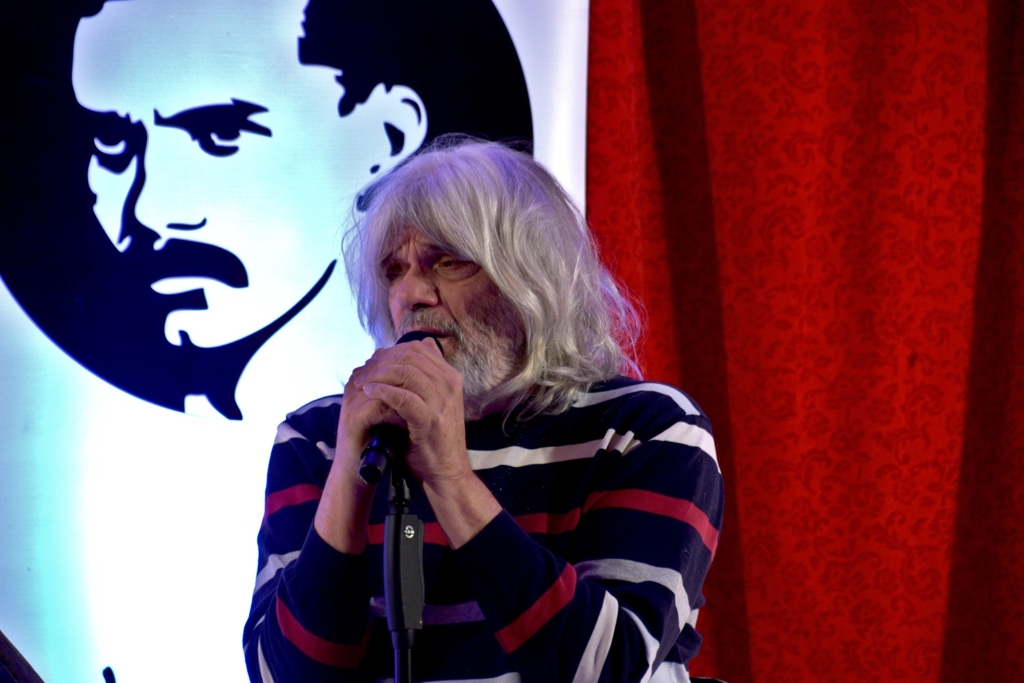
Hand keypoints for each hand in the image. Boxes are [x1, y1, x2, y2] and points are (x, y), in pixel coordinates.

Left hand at [350, 338, 469, 486]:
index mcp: (450, 378)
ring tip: (361, 383)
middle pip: (410, 357)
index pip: (418, 348)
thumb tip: (398, 358)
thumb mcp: (434, 403)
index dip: (391, 351)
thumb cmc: (433, 439)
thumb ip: (422, 381)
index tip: (372, 362)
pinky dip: (382, 391)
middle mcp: (449, 385)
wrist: (446, 472)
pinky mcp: (430, 420)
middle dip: (381, 361)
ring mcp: (442, 402)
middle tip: (362, 372)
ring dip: (378, 374)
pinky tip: (369, 393)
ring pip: (405, 372)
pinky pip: (402, 397)